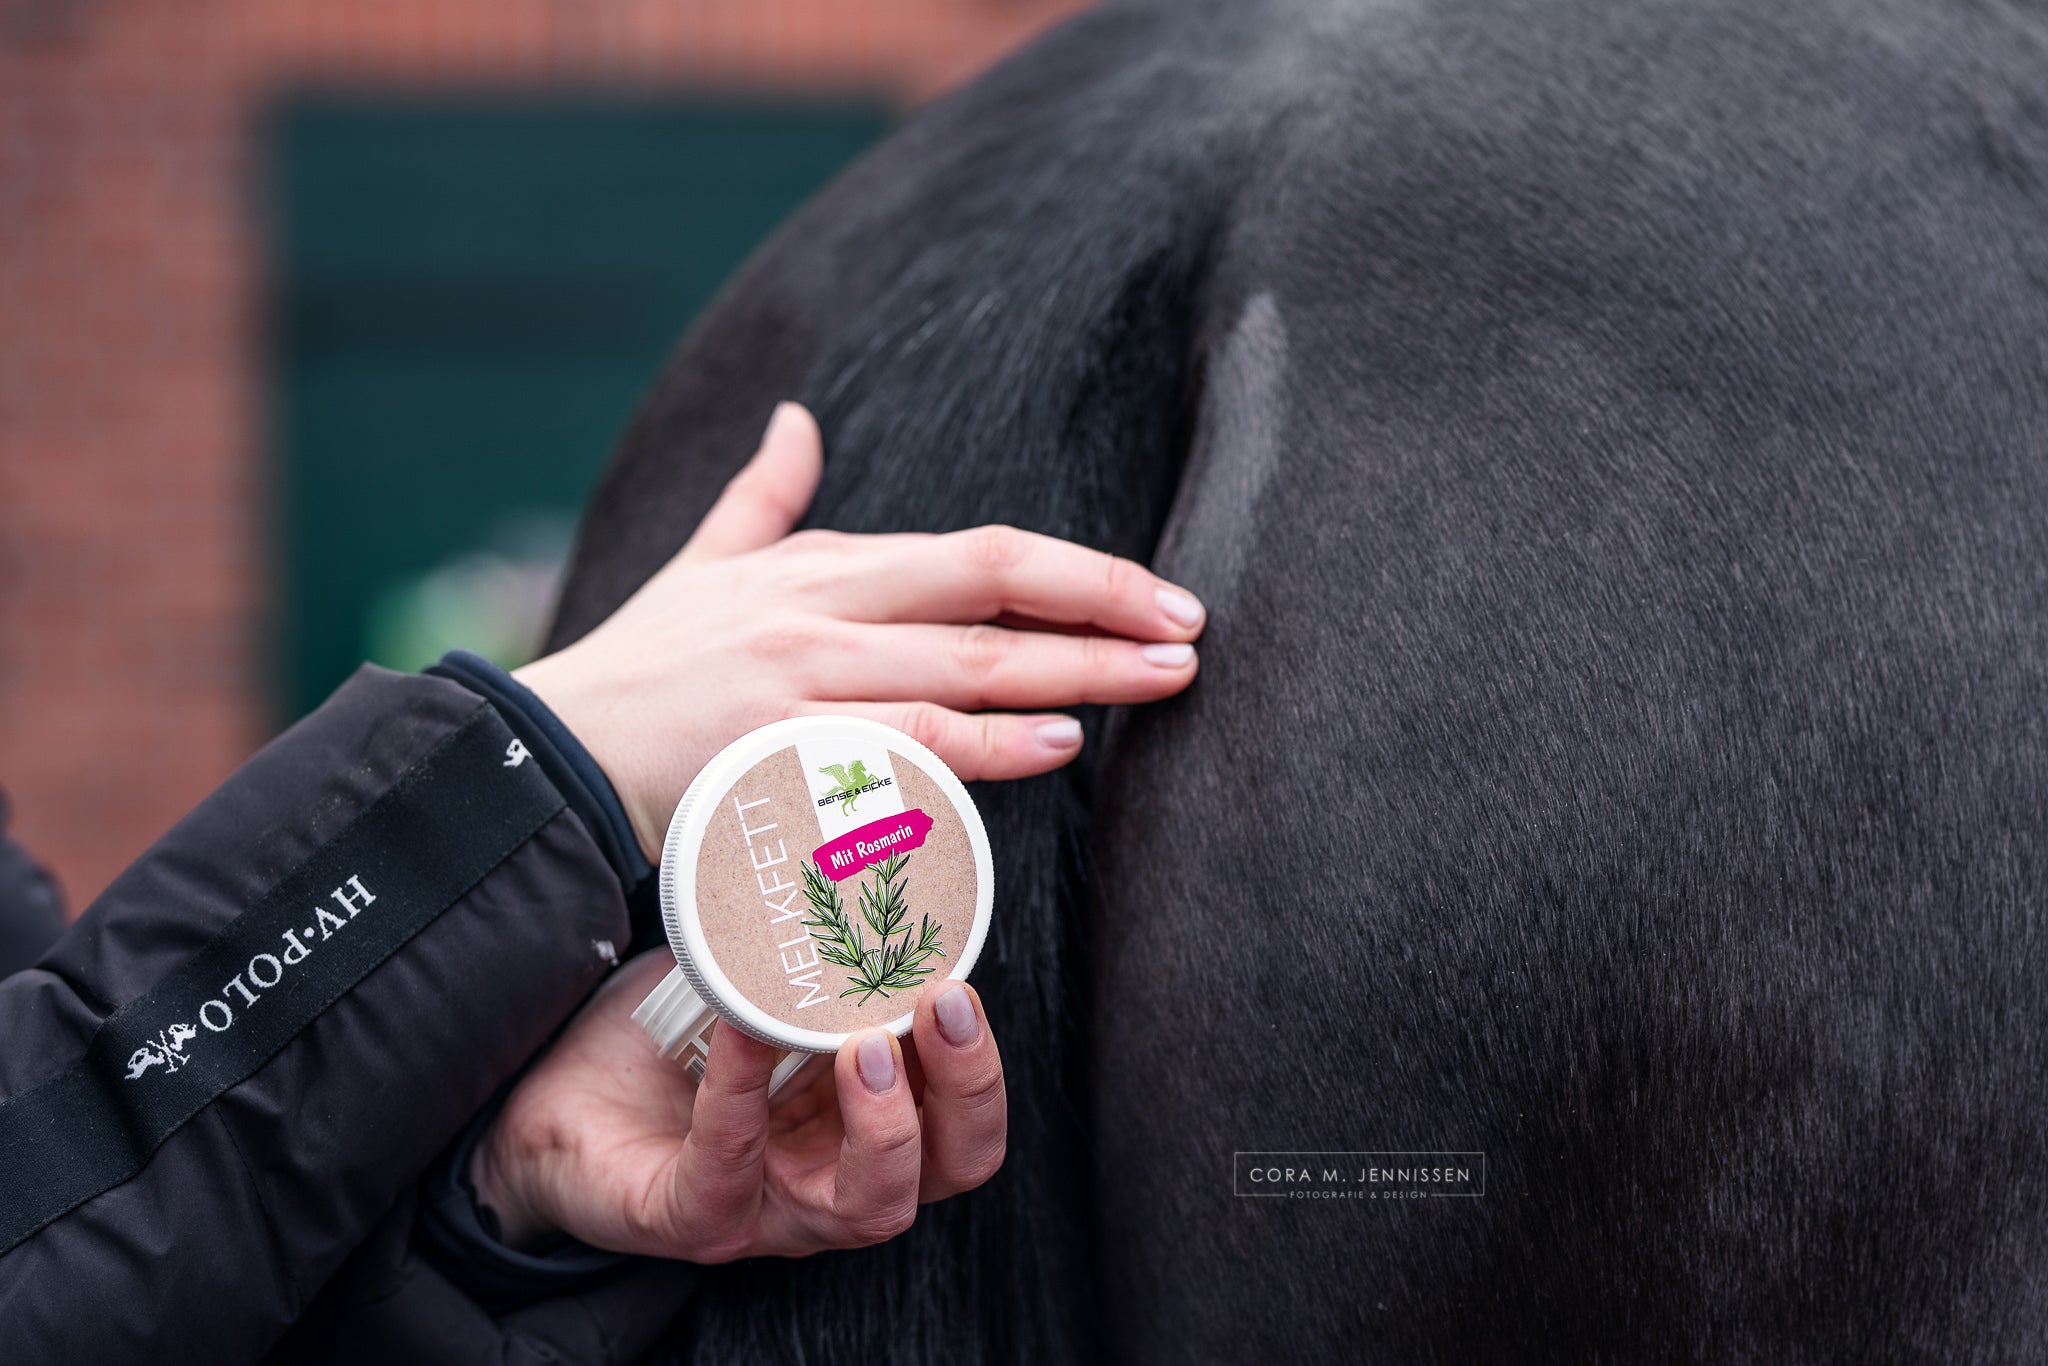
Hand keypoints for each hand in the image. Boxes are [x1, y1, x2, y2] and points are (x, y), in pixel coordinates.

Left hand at [470, 949, 1006, 1258]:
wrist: (551, 1085)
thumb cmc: (675, 1029)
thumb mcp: (766, 973)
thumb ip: (831, 925)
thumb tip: (890, 812)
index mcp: (868, 1122)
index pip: (964, 1125)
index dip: (977, 1067)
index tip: (956, 981)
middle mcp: (835, 1176)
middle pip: (947, 1170)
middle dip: (963, 1092)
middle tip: (939, 1004)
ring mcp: (767, 1208)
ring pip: (868, 1207)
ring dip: (883, 1125)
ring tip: (862, 1043)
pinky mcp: (688, 1216)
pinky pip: (727, 1173)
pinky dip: (739, 1099)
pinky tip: (740, 1032)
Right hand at [515, 401, 1205, 859]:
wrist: (550, 759)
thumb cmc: (645, 669)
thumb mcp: (703, 563)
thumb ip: (764, 494)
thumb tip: (798, 417)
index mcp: (821, 568)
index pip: (976, 557)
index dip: (1077, 573)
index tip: (1158, 595)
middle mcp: (818, 613)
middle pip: (985, 595)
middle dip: (1100, 611)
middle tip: (1192, 635)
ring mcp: (798, 682)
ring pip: (958, 669)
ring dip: (1068, 675)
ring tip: (1154, 682)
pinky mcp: (774, 753)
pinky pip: (898, 747)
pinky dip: (981, 746)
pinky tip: (1051, 747)